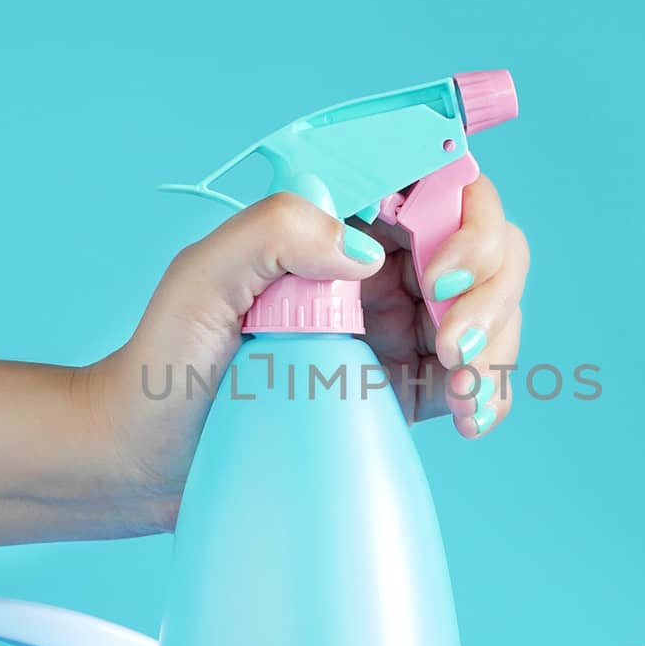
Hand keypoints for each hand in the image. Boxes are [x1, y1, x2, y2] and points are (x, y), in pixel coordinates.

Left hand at [86, 178, 528, 528]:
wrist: (146, 459)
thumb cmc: (163, 363)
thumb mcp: (201, 280)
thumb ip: (275, 232)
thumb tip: (368, 249)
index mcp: (338, 223)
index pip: (438, 186)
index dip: (466, 222)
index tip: (438, 278)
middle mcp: (377, 267)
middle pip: (487, 247)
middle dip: (491, 293)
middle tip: (450, 350)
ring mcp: (396, 328)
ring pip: (494, 310)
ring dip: (498, 346)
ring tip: (460, 393)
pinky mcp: (402, 389)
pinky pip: (478, 377)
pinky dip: (492, 392)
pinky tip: (470, 417)